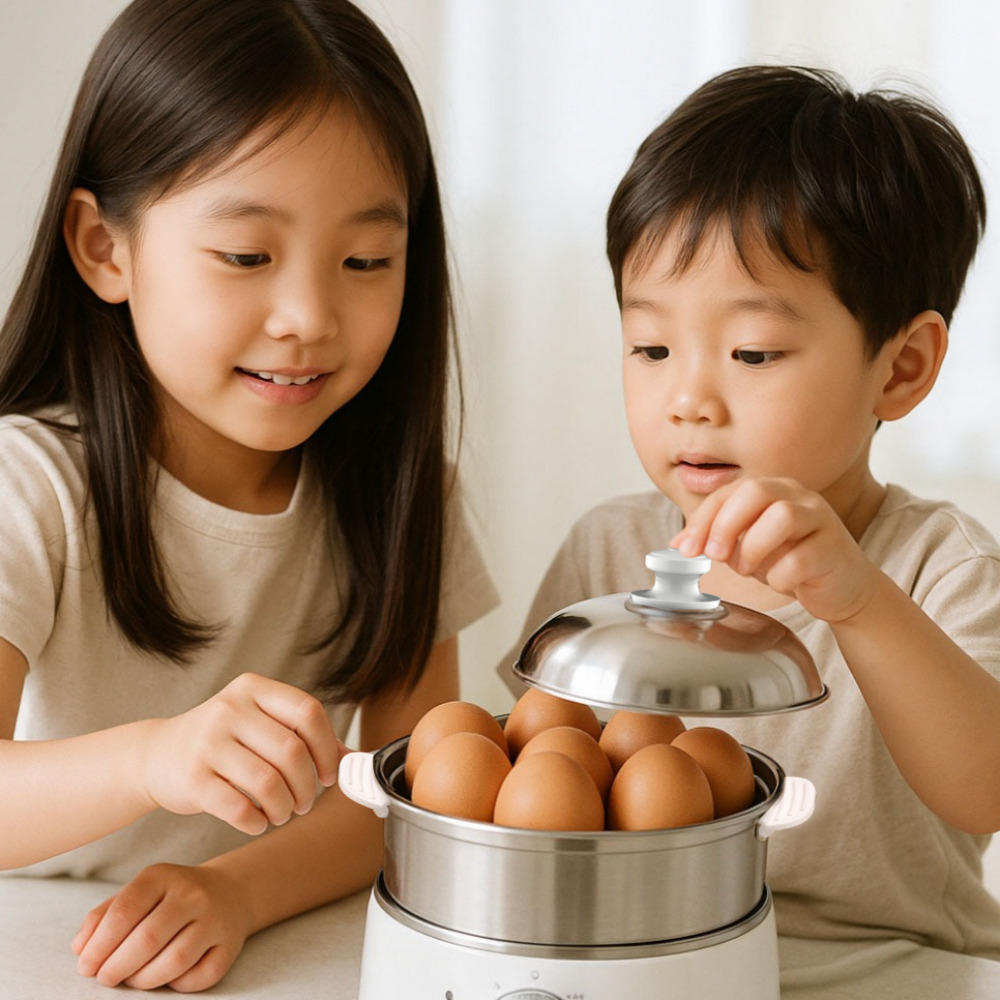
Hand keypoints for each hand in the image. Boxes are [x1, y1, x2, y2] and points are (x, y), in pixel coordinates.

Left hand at [73, 863, 247, 990]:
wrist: (230, 891)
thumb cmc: (171, 898)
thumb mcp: (140, 892)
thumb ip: (106, 915)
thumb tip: (80, 948)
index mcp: (163, 877)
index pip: (125, 911)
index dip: (100, 945)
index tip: (87, 966)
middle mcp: (193, 894)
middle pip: (148, 939)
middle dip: (117, 967)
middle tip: (106, 978)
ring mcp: (215, 920)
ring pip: (175, 961)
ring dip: (143, 980)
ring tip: (132, 979)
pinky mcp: (230, 946)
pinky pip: (201, 977)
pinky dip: (178, 985)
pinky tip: (166, 978)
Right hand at [141, 673, 342, 835]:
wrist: (157, 755)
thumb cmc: (222, 741)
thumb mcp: (259, 724)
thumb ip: (302, 735)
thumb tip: (350, 759)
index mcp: (253, 689)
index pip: (307, 711)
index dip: (327, 747)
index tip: (328, 773)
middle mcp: (229, 709)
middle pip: (292, 751)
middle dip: (307, 786)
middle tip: (304, 802)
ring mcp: (208, 743)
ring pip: (268, 783)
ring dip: (284, 807)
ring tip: (282, 812)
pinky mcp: (192, 779)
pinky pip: (239, 808)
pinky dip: (257, 822)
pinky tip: (257, 821)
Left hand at [670, 477, 876, 622]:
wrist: (842, 587)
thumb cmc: (791, 561)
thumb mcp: (747, 547)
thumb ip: (717, 540)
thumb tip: (676, 545)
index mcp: (772, 490)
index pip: (728, 493)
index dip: (702, 520)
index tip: (685, 549)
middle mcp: (798, 496)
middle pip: (756, 491)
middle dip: (726, 524)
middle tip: (714, 555)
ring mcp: (820, 519)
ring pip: (782, 516)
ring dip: (754, 548)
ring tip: (749, 569)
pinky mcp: (834, 548)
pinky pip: (801, 558)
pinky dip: (781, 576)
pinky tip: (781, 583)